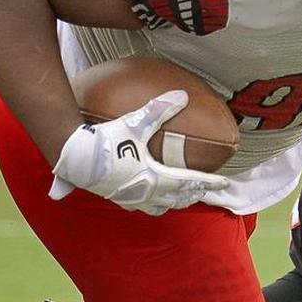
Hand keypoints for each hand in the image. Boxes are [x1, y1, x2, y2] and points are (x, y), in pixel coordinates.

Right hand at [48, 90, 230, 215]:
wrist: (75, 159)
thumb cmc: (106, 141)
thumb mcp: (135, 122)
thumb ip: (159, 109)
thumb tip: (181, 94)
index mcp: (156, 176)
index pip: (190, 181)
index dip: (210, 182)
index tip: (225, 183)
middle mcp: (146, 191)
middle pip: (178, 197)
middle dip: (193, 194)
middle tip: (205, 190)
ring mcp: (131, 198)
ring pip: (160, 207)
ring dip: (173, 202)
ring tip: (180, 198)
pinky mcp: (117, 198)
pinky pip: (138, 206)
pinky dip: (150, 204)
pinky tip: (145, 198)